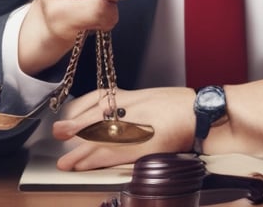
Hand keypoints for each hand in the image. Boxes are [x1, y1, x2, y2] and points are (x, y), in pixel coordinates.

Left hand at [52, 87, 195, 169]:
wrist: (203, 114)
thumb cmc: (180, 106)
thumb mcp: (150, 99)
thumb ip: (128, 107)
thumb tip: (109, 117)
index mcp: (132, 97)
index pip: (98, 102)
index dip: (79, 113)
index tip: (66, 121)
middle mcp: (132, 110)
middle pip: (96, 121)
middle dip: (75, 131)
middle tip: (59, 136)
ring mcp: (138, 127)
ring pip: (102, 140)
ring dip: (82, 152)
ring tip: (67, 162)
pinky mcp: (146, 145)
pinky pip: (116, 154)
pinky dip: (98, 160)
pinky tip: (88, 166)